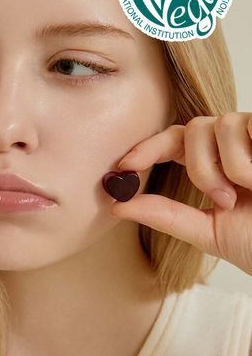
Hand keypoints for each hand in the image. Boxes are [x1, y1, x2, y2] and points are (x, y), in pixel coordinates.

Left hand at [110, 113, 251, 276]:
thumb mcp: (209, 231)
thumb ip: (165, 215)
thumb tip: (118, 205)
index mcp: (213, 164)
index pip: (171, 142)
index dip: (146, 149)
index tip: (123, 167)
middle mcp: (233, 145)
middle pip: (191, 128)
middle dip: (198, 167)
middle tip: (221, 199)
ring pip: (218, 124)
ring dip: (228, 166)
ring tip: (250, 191)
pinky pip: (246, 125)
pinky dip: (248, 160)